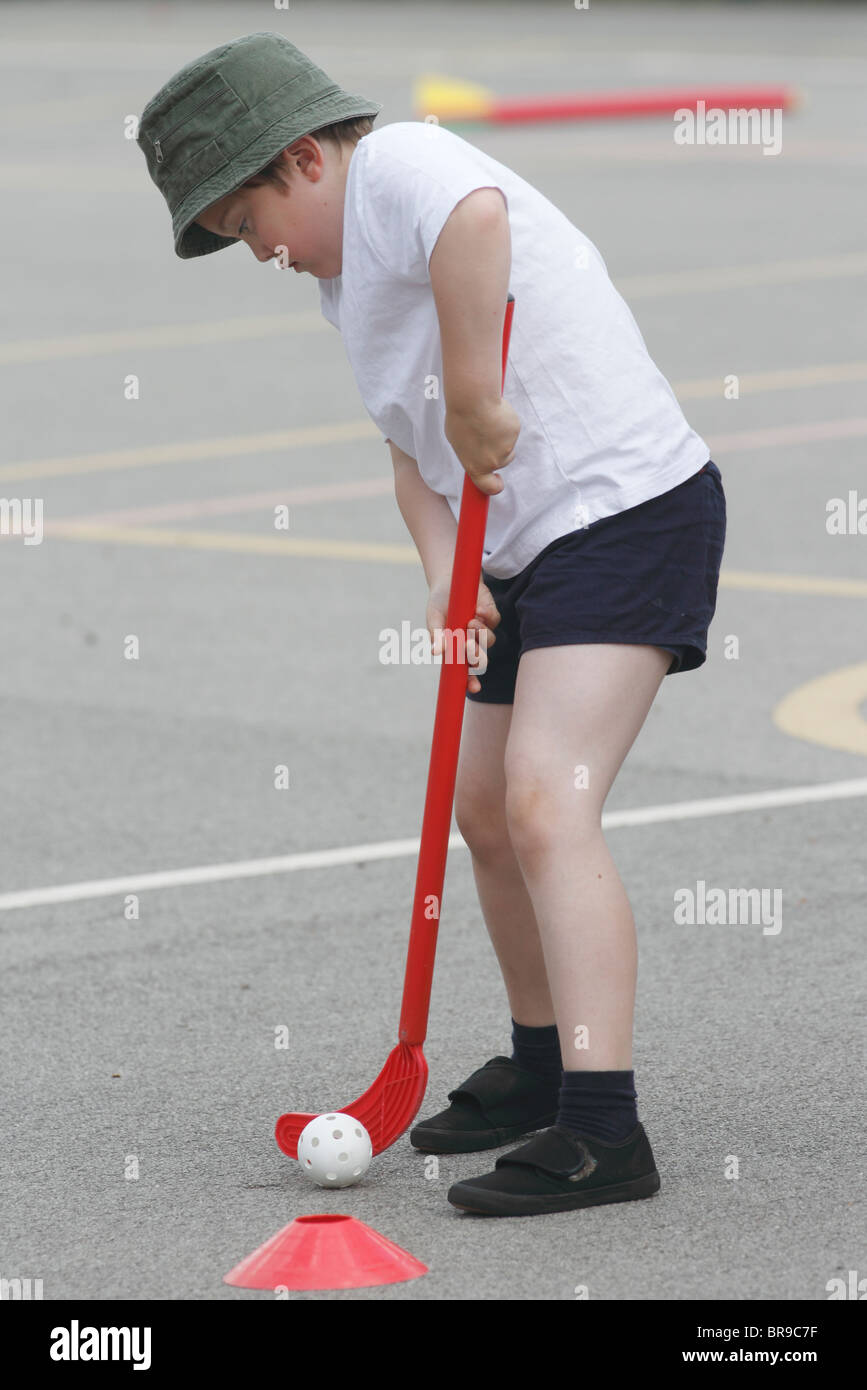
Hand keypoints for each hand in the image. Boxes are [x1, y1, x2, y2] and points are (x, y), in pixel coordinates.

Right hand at [426, 575, 500, 693]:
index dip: (470, 682)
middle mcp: (470, 642)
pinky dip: (487, 616)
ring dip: (480, 634)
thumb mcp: (433, 618)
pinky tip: (477, 609)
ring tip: (469, 621)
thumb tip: (435, 652)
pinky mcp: (491, 614)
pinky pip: (494, 621)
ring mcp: (482, 629)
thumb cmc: (439, 603)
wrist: (450, 578)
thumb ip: (435, 635)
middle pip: (480, 659)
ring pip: (489, 641)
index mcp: (455, 649)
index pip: (464, 671)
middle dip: (477, 655)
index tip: (474, 688)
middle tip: (468, 645)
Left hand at [444, 398, 519, 497]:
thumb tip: (476, 453)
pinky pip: (513, 429)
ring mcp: (506, 448)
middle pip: (504, 461)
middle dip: (500, 449)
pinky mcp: (514, 432)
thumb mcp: (458, 441)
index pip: (489, 487)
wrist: (472, 401)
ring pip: (509, 443)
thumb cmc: (461, 418)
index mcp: (476, 467)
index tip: (498, 483)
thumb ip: (471, 452)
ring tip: (488, 420)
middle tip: (488, 433)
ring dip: (503, 435)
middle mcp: (493, 462)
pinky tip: (495, 413)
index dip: (495, 487)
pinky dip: (506, 421)